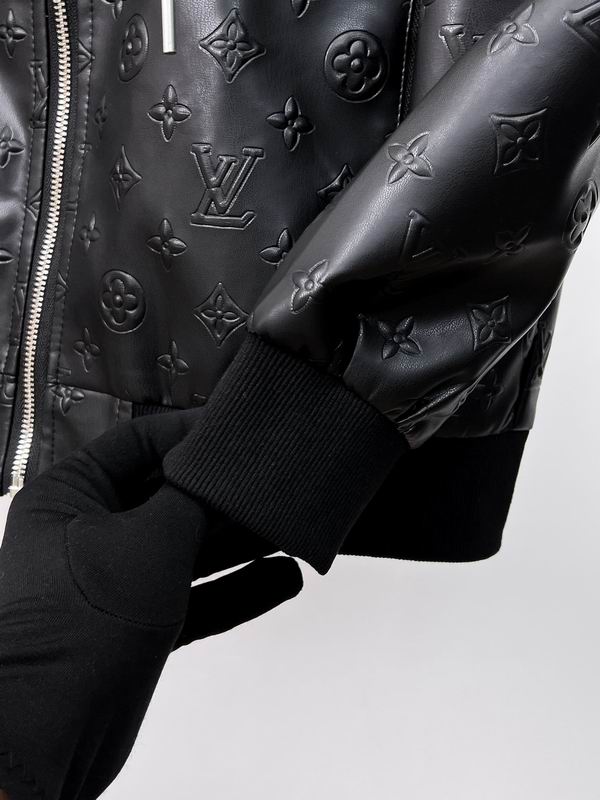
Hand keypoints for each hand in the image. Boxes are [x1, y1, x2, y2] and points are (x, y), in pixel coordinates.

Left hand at [0, 410, 301, 799]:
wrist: (52, 733)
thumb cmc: (77, 628)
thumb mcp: (151, 540)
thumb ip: (193, 497)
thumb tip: (221, 467)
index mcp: (70, 495)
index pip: (137, 444)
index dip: (189, 436)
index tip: (234, 430)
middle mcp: (88, 534)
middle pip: (168, 498)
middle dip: (221, 495)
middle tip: (268, 480)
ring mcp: (114, 582)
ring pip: (187, 549)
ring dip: (237, 542)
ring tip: (284, 526)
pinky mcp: (136, 625)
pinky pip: (194, 596)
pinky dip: (235, 588)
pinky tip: (279, 578)